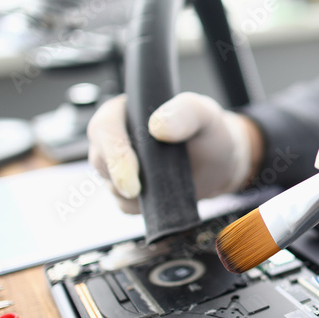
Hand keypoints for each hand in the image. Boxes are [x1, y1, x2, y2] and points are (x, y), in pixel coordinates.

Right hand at [87, 93, 259, 212]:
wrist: (219, 165)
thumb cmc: (209, 133)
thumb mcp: (205, 115)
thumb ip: (185, 112)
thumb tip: (157, 126)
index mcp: (127, 110)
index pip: (104, 127)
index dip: (113, 152)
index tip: (132, 176)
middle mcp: (117, 136)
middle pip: (99, 158)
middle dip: (119, 177)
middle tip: (140, 191)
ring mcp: (119, 165)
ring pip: (110, 184)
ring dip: (134, 193)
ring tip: (167, 183)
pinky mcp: (127, 190)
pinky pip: (124, 204)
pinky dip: (141, 207)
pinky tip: (163, 196)